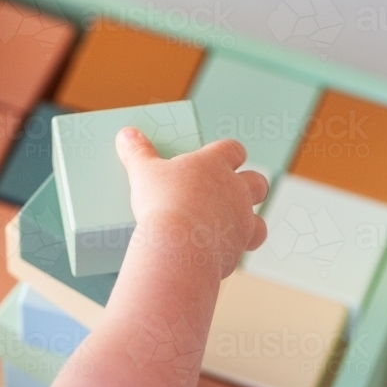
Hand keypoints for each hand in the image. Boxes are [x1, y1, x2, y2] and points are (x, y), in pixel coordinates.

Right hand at [116, 126, 267, 278]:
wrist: (177, 247)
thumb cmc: (162, 203)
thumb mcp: (143, 173)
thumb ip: (137, 152)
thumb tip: (126, 134)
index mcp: (216, 164)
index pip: (234, 149)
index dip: (229, 153)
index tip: (220, 157)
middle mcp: (236, 191)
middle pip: (258, 183)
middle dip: (249, 186)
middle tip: (230, 192)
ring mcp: (241, 222)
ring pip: (260, 221)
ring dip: (250, 223)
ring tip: (230, 226)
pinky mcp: (238, 250)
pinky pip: (244, 249)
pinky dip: (232, 250)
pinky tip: (214, 252)